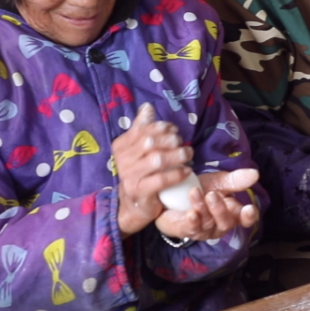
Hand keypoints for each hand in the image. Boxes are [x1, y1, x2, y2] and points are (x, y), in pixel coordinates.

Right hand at [114, 103, 194, 236]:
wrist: (133, 203)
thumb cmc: (140, 172)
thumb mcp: (138, 149)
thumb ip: (142, 128)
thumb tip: (147, 107)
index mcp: (121, 145)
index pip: (144, 130)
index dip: (163, 128)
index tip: (175, 131)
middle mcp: (122, 160)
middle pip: (150, 143)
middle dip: (171, 141)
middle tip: (182, 144)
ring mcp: (130, 176)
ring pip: (157, 160)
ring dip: (177, 156)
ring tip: (188, 155)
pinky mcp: (140, 191)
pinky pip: (161, 179)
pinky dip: (177, 174)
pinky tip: (186, 171)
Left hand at [155, 169, 260, 240]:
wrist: (172, 193)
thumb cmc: (200, 188)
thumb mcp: (218, 182)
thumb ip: (235, 180)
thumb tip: (255, 174)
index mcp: (231, 212)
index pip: (245, 218)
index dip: (248, 216)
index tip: (249, 209)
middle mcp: (220, 224)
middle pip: (226, 222)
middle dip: (220, 209)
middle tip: (212, 195)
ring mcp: (204, 230)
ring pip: (207, 222)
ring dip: (202, 208)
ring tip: (194, 192)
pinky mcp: (187, 231)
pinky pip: (192, 228)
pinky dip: (192, 221)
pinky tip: (190, 213)